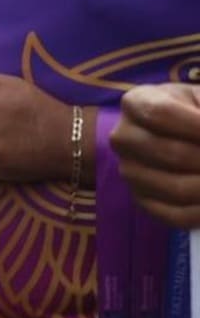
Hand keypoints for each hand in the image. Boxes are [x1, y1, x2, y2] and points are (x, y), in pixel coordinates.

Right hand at [114, 83, 199, 227]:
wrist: (178, 131)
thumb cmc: (195, 110)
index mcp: (136, 102)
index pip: (162, 114)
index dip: (199, 126)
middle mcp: (124, 138)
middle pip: (173, 154)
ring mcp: (131, 172)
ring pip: (179, 189)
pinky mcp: (142, 200)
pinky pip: (177, 215)